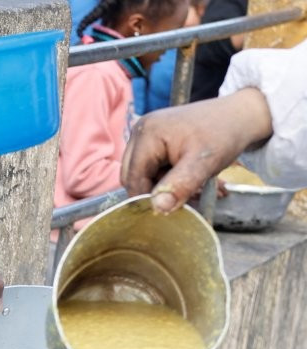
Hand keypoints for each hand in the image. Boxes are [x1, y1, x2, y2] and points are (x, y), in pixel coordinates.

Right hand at [121, 88, 272, 213]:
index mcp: (146, 134)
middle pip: (132, 175)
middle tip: (182, 196)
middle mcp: (140, 131)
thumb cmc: (224, 134)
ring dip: (162, 185)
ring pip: (141, 172)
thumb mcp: (204, 164)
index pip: (133, 177)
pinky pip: (150, 164)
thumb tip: (158, 207)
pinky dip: (165, 176)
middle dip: (155, 190)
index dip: (147, 198)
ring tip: (188, 185)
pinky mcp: (153, 137)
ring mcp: (145, 133)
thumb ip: (180, 185)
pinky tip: (185, 176)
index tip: (169, 210)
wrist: (240, 114)